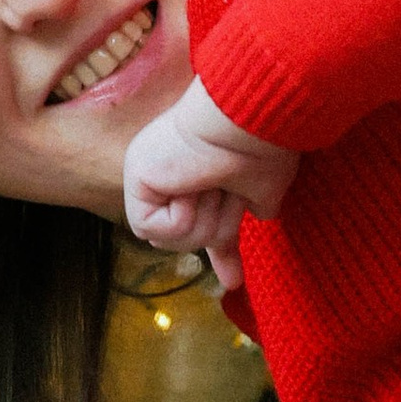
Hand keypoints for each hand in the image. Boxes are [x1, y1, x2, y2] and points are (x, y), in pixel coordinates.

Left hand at [124, 85, 299, 307]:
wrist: (252, 119)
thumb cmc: (264, 142)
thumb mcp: (262, 189)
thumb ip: (250, 212)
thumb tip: (261, 222)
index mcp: (193, 165)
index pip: (198, 219)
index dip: (219, 254)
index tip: (232, 283)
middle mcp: (165, 168)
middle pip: (187, 237)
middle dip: (218, 225)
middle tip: (228, 192)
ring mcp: (147, 172)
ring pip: (173, 239)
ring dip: (206, 220)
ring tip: (213, 184)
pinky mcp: (136, 179)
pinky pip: (159, 230)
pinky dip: (184, 218)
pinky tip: (192, 187)